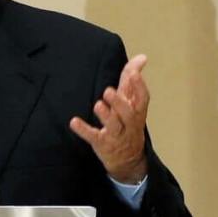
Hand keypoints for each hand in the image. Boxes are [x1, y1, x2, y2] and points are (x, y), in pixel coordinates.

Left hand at [69, 54, 149, 182]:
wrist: (128, 159)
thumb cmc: (129, 123)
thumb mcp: (132, 103)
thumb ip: (132, 80)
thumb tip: (141, 57)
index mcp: (137, 111)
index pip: (142, 99)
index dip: (139, 86)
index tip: (134, 73)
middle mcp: (129, 124)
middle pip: (128, 114)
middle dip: (119, 102)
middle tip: (108, 91)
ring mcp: (116, 135)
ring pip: (114, 126)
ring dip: (106, 115)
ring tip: (98, 105)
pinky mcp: (102, 143)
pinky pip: (93, 137)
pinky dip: (84, 130)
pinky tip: (74, 122)